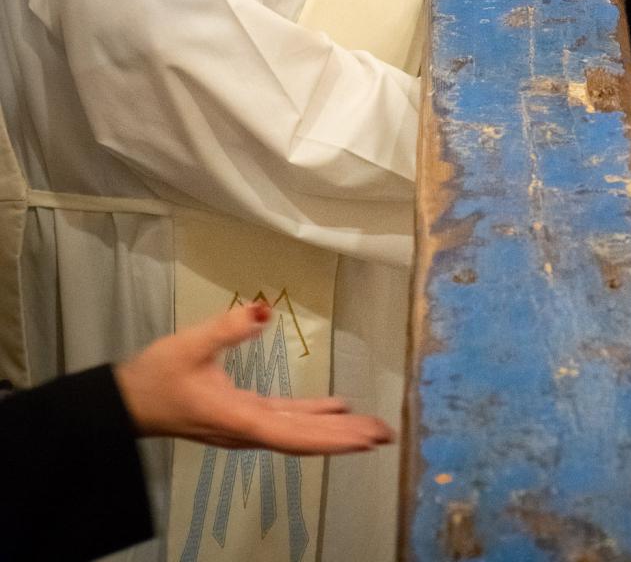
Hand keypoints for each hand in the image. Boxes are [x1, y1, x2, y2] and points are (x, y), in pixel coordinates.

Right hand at [114, 303, 394, 454]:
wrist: (126, 404)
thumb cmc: (156, 376)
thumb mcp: (189, 344)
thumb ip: (227, 328)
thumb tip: (263, 310)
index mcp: (239, 417)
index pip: (293, 434)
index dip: (331, 437)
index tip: (364, 438)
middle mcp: (248, 429)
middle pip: (305, 438)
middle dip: (346, 438)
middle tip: (387, 433)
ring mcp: (246, 426)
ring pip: (298, 432)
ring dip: (335, 430)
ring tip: (371, 427)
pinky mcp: (242, 417)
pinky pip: (286, 421)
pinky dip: (313, 417)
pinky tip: (336, 409)